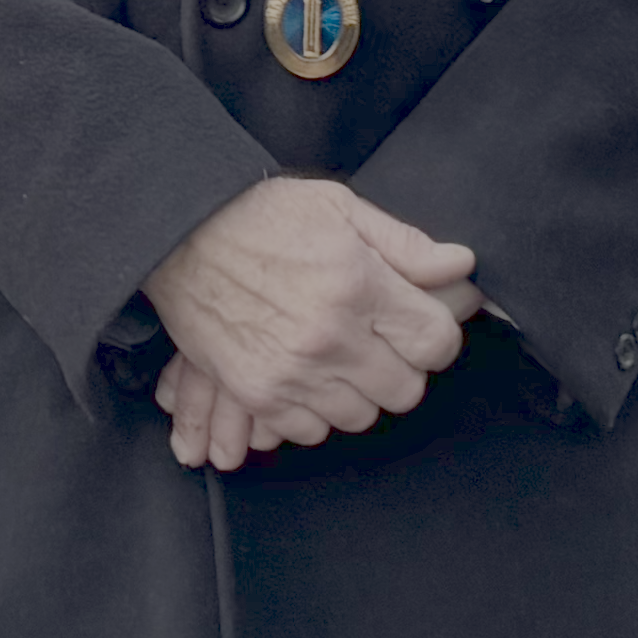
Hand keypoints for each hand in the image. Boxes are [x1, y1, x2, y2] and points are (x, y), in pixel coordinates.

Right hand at [148, 177, 474, 460]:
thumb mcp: (338, 207)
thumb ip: (404, 243)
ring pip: (360, 416)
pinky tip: (305, 376)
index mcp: (359, 285)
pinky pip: (310, 430)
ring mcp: (293, 371)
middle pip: (405, 390)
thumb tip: (461, 265)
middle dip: (399, 367)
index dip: (433, 335)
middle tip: (376, 343)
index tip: (416, 326)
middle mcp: (331, 336)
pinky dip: (313, 411)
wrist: (177, 233)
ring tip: (337, 358)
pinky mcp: (257, 392)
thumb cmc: (260, 215)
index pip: (436, 343)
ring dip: (356, 392)